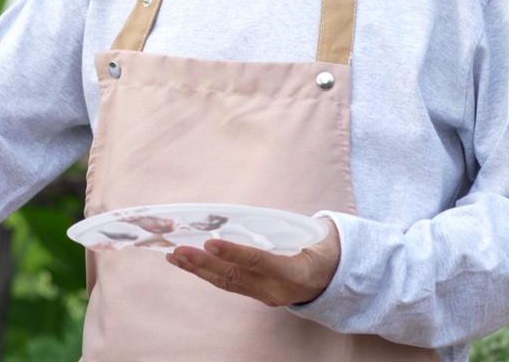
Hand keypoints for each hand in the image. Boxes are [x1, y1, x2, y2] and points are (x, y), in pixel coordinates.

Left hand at [166, 219, 340, 306]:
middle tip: (177, 250)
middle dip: (203, 262)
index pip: (258, 261)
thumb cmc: (322, 249)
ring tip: (174, 256)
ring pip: (226, 282)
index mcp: (295, 272)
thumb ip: (286, 228)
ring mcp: (265, 295)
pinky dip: (207, 273)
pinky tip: (189, 264)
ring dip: (197, 269)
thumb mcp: (315, 237)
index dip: (234, 252)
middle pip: (234, 276)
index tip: (210, 242)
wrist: (334, 279)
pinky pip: (229, 285)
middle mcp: (276, 289)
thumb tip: (249, 212)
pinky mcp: (257, 295)